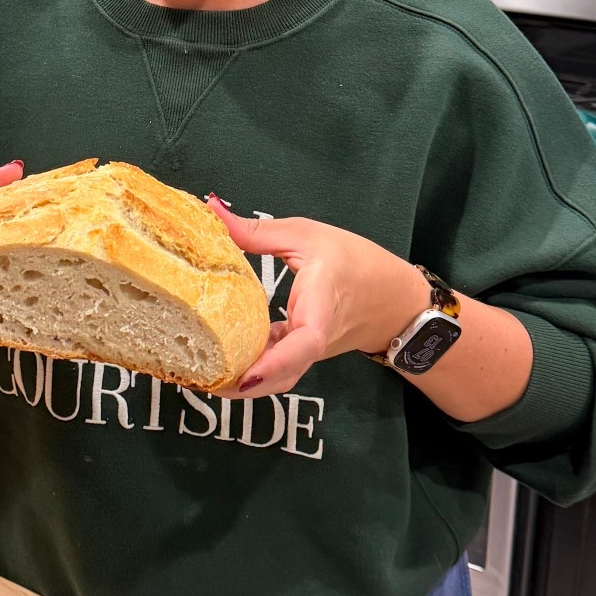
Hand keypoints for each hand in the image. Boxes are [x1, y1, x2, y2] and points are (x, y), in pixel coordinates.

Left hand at [207, 202, 425, 397]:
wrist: (394, 297)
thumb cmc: (356, 262)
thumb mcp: (307, 236)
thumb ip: (257, 231)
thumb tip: (212, 210)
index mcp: (322, 305)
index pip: (306, 341)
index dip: (276, 361)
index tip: (246, 376)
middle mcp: (316, 338)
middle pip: (283, 374)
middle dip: (243, 385)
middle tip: (201, 381)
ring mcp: (310, 351)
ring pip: (279, 377)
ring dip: (244, 383)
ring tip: (203, 378)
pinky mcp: (303, 353)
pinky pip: (278, 367)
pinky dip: (252, 368)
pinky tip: (221, 360)